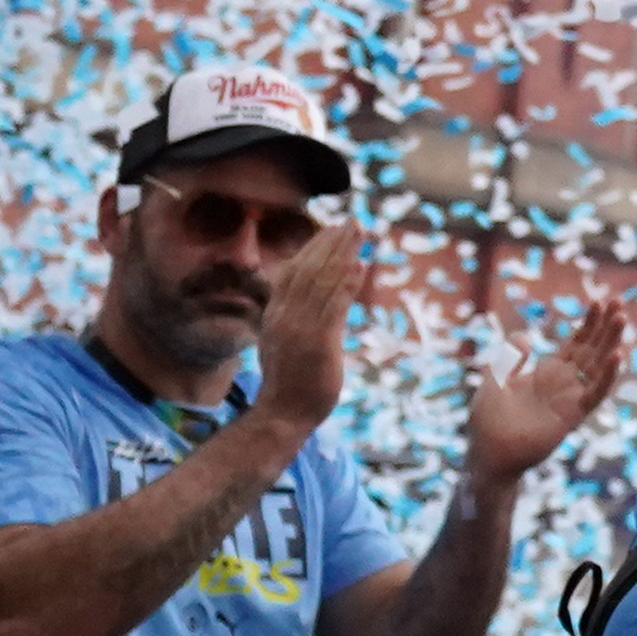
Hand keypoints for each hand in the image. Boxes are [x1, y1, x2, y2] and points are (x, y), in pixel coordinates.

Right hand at [250, 220, 363, 433]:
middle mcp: (284, 316)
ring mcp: (300, 328)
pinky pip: (334, 305)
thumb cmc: (289, 382)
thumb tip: (319, 301)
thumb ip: (298, 320)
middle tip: (352, 220)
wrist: (281, 414)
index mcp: (275, 315)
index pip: (293, 272)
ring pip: (322, 281)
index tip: (331, 229)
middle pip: (308, 270)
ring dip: (343, 253)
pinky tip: (360, 265)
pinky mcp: (318, 342)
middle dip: (331, 243)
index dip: (313, 249)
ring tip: (360, 232)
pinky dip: (347, 283)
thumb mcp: (286, 343)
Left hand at [460, 292, 635, 483]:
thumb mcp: (494, 381)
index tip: (599, 300)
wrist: (488, 454)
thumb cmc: (488, 421)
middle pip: (593, 348)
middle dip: (606, 325)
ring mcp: (571, 397)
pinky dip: (608, 375)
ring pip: (599, 365)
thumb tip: (523, 337)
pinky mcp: (573, 414)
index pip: (577, 342)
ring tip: (622, 319)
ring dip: (611, 342)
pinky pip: (596, 392)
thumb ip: (509, 359)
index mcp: (548, 373)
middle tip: (619, 301)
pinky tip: (616, 355)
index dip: (589, 323)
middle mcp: (565, 383)